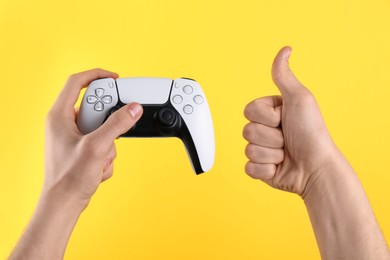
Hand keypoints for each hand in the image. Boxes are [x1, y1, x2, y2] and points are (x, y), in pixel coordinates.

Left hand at [44, 68, 142, 207]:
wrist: (65, 203)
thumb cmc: (69, 178)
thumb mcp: (97, 147)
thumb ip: (117, 125)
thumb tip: (133, 108)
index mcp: (60, 116)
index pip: (76, 82)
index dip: (97, 75)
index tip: (115, 79)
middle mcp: (65, 124)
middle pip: (95, 107)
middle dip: (109, 123)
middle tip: (112, 133)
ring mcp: (74, 137)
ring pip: (102, 127)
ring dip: (109, 145)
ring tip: (99, 159)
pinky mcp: (83, 148)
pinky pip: (103, 142)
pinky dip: (106, 155)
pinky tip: (97, 168)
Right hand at [243, 47, 336, 195]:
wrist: (316, 167)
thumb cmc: (311, 132)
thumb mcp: (299, 98)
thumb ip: (284, 76)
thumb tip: (286, 48)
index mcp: (270, 112)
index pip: (249, 110)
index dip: (267, 117)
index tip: (285, 119)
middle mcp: (264, 130)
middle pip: (247, 130)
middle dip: (271, 136)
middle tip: (287, 138)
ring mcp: (261, 150)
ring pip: (248, 149)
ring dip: (271, 153)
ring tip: (286, 153)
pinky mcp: (260, 169)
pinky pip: (249, 167)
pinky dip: (266, 169)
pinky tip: (280, 167)